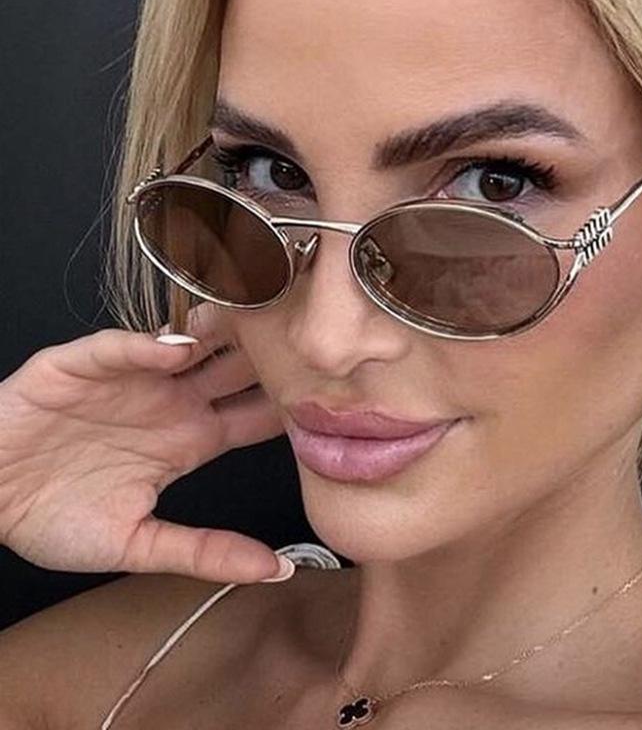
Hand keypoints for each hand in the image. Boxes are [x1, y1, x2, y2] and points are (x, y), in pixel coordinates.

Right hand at [0, 305, 288, 583]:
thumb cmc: (54, 518)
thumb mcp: (138, 544)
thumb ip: (206, 552)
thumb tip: (276, 571)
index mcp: (192, 440)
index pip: (256, 416)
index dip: (290, 407)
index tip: (329, 402)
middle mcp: (172, 402)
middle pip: (235, 371)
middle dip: (268, 358)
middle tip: (305, 348)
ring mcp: (132, 380)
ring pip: (188, 344)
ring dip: (218, 336)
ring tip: (253, 328)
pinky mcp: (84, 366)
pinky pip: (120, 347)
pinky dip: (147, 345)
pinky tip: (176, 348)